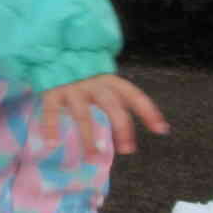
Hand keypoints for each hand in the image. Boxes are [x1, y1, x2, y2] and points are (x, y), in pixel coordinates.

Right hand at [38, 73, 167, 154]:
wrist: (53, 55)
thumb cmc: (83, 79)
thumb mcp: (102, 86)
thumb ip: (113, 106)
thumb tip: (123, 140)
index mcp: (110, 81)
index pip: (133, 95)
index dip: (148, 111)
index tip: (161, 130)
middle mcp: (93, 84)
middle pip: (111, 105)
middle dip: (121, 128)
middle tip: (126, 150)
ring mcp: (72, 88)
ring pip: (83, 114)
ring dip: (88, 137)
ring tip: (92, 157)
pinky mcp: (52, 92)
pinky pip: (51, 112)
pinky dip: (51, 128)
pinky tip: (53, 144)